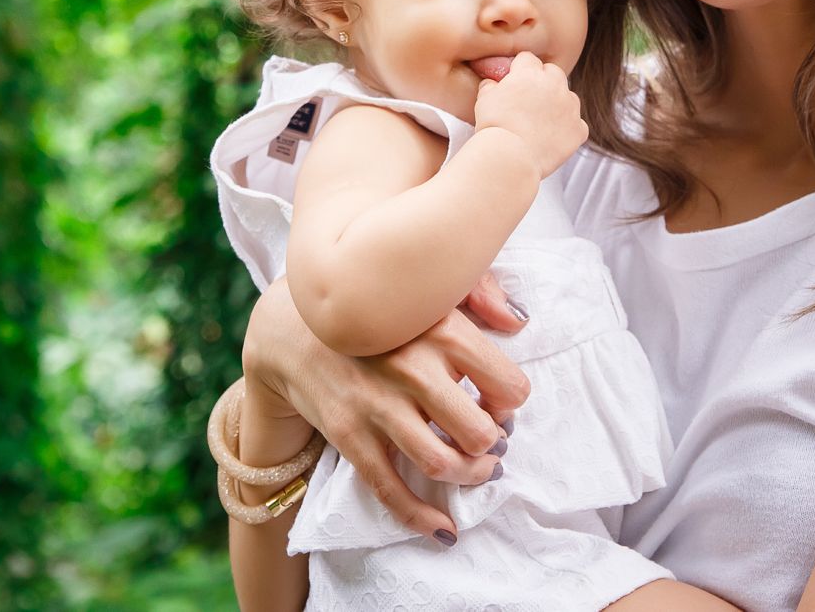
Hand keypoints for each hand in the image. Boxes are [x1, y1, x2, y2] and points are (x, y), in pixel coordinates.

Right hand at [242, 278, 530, 541]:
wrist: (295, 326)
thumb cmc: (378, 308)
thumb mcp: (430, 286)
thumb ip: (482, 292)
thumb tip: (519, 322)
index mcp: (442, 328)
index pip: (508, 385)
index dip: (510, 402)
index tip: (498, 402)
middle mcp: (412, 368)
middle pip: (480, 433)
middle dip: (494, 446)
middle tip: (491, 441)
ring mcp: (377, 405)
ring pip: (442, 465)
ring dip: (470, 477)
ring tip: (475, 469)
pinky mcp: (349, 435)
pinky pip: (391, 490)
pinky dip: (421, 517)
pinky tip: (443, 528)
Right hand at [472, 51, 587, 178]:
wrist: (511, 157)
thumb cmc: (494, 127)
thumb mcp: (483, 100)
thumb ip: (490, 86)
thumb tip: (492, 84)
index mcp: (530, 73)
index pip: (528, 59)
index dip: (519, 70)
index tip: (514, 82)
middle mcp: (554, 84)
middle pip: (553, 72)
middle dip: (543, 82)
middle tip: (529, 101)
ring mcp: (570, 107)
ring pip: (568, 97)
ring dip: (558, 104)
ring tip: (540, 123)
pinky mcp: (579, 129)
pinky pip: (577, 125)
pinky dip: (567, 130)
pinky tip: (551, 140)